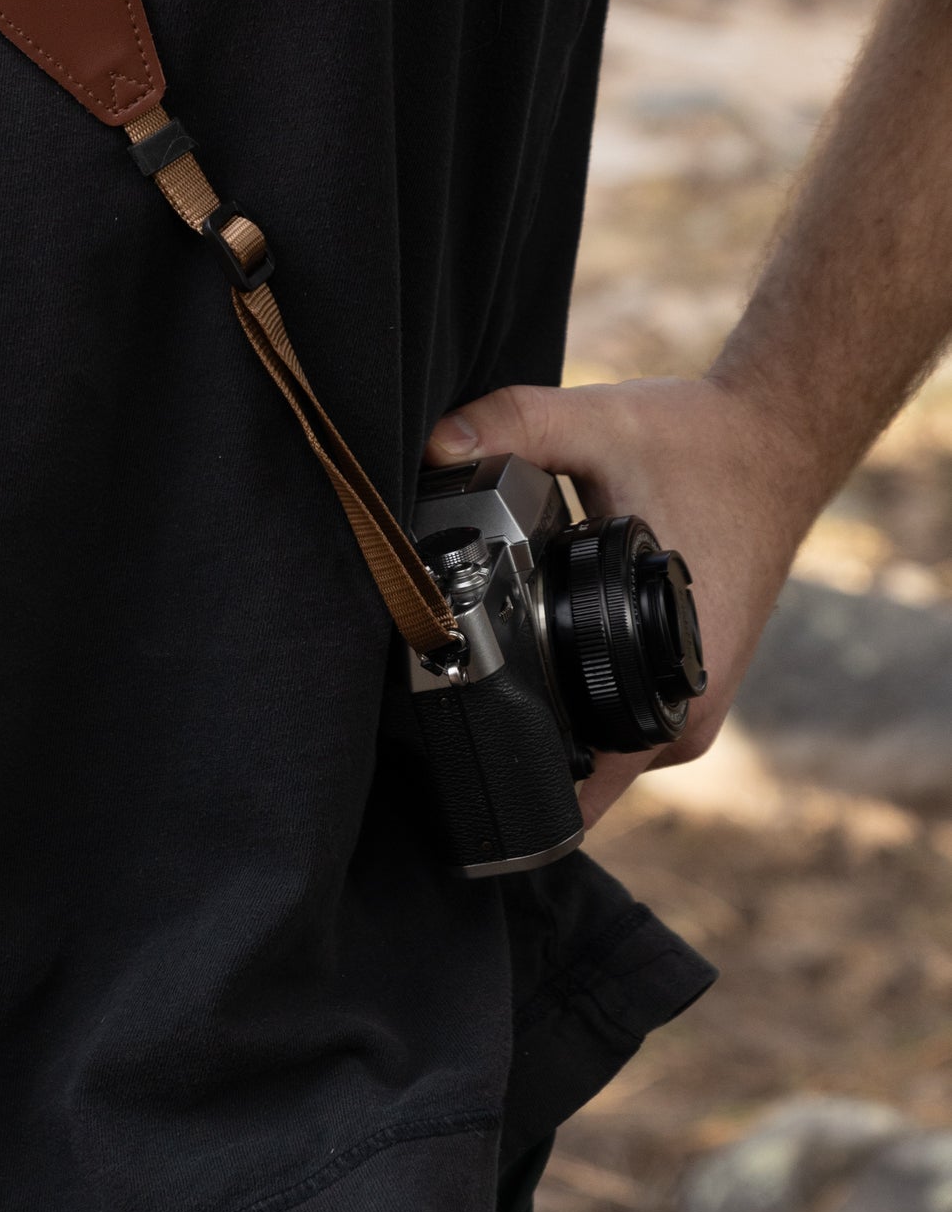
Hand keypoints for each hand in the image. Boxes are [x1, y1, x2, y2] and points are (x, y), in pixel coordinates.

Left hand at [424, 373, 819, 827]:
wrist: (776, 439)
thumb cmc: (700, 443)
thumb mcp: (600, 423)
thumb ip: (515, 424)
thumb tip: (435, 446)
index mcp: (677, 682)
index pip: (579, 788)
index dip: (505, 773)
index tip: (443, 750)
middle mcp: (691, 710)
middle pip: (578, 771)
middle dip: (508, 736)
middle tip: (442, 689)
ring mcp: (691, 696)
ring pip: (597, 742)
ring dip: (542, 711)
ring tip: (478, 659)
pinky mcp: (688, 673)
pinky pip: (614, 708)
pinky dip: (573, 686)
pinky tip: (531, 641)